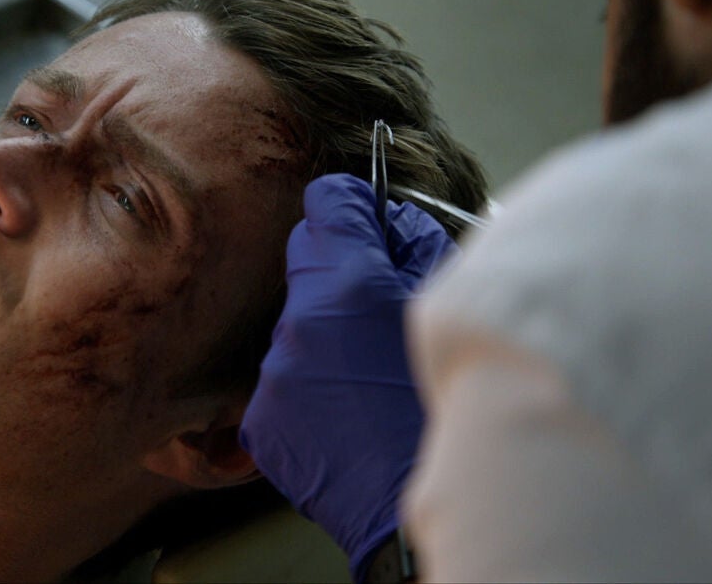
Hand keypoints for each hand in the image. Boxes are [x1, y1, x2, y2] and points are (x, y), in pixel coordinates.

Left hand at [239, 173, 455, 580]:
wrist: (422, 507)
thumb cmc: (450, 414)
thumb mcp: (451, 311)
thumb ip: (417, 251)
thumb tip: (391, 224)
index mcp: (349, 285)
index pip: (327, 204)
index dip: (351, 209)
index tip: (362, 220)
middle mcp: (299, 323)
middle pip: (307, 266)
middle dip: (338, 276)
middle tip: (377, 308)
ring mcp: (274, 373)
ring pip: (295, 327)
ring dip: (324, 337)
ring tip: (369, 380)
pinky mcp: (260, 418)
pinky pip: (281, 380)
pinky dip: (309, 387)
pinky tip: (347, 413)